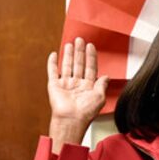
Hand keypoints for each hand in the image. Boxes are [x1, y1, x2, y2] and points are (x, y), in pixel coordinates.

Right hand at [47, 37, 108, 152]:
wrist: (71, 119)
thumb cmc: (85, 112)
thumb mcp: (100, 97)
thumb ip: (103, 85)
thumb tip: (107, 77)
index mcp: (88, 87)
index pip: (90, 68)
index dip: (91, 57)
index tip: (91, 46)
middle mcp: (76, 85)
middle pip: (78, 64)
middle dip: (79, 52)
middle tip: (80, 40)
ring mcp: (65, 85)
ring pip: (67, 65)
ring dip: (68, 54)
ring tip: (70, 43)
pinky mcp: (54, 86)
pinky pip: (52, 72)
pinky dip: (52, 63)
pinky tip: (53, 54)